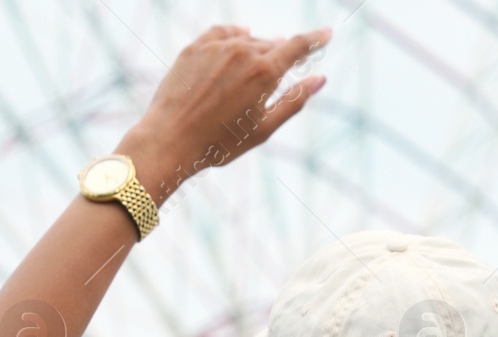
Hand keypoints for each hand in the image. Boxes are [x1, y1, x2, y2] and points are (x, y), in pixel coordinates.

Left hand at [118, 25, 329, 202]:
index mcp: (264, 71)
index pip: (298, 46)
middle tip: (284, 67)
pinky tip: (240, 38)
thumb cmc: (219, 143)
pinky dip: (235, 35)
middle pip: (272, 45)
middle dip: (281, 54)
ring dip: (258, 49)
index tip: (327, 33)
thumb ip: (294, 100)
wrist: (170, 139)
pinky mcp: (195, 48)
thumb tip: (321, 79)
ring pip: (248, 41)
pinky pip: (222, 33)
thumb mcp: (264, 128)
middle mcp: (242, 51)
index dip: (315, 39)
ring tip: (258, 65)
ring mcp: (217, 47)